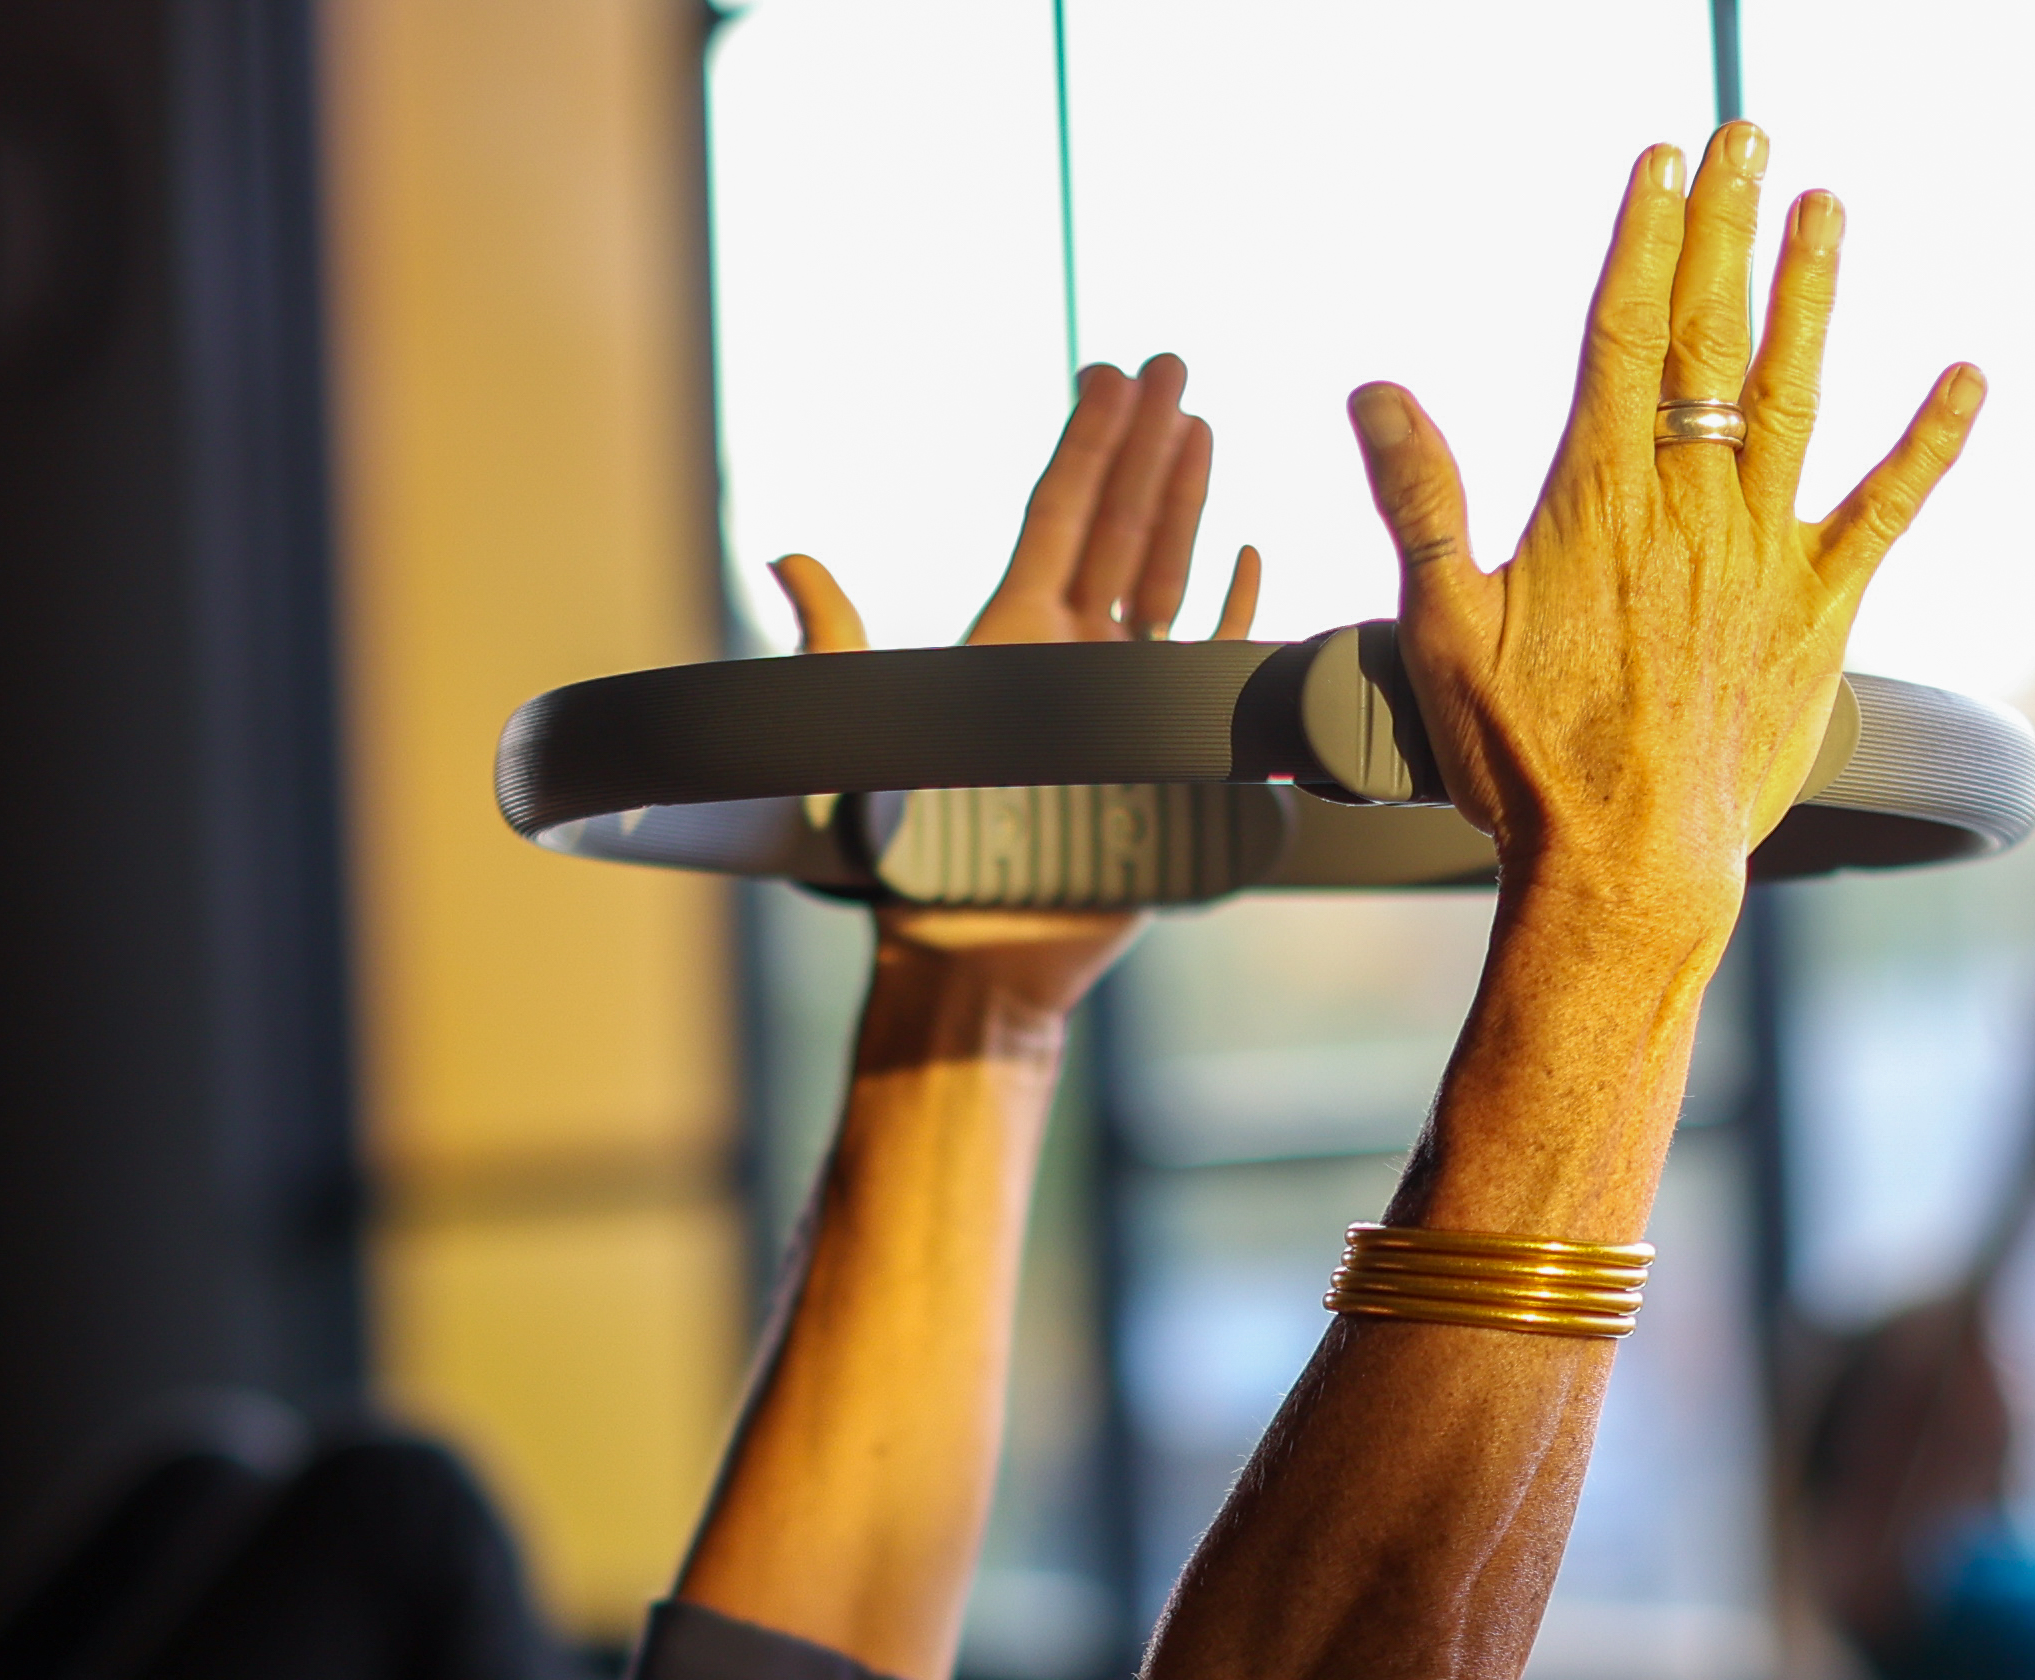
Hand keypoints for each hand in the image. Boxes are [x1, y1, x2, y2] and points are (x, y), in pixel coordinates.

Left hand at [767, 355, 1261, 1016]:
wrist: (981, 959)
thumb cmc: (915, 867)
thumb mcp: (861, 740)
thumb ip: (836, 650)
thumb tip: (786, 561)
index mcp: (1006, 640)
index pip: (1058, 518)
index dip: (1088, 442)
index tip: (1108, 370)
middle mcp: (1066, 658)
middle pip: (1118, 527)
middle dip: (1146, 444)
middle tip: (1172, 364)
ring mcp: (1118, 702)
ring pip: (1163, 578)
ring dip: (1185, 504)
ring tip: (1202, 425)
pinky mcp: (1163, 755)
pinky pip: (1209, 665)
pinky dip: (1232, 610)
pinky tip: (1248, 555)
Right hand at [1345, 124, 1977, 930]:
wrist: (1627, 865)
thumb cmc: (1527, 761)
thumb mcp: (1445, 628)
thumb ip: (1422, 501)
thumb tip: (1378, 392)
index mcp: (1599, 497)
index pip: (1625, 332)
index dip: (1644, 238)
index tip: (1661, 164)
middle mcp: (1692, 504)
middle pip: (1712, 335)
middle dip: (1727, 227)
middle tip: (1747, 137)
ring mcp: (1765, 552)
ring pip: (1795, 392)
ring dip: (1813, 292)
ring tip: (1827, 207)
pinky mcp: (1821, 611)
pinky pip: (1887, 509)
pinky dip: (1931, 442)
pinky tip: (1968, 379)